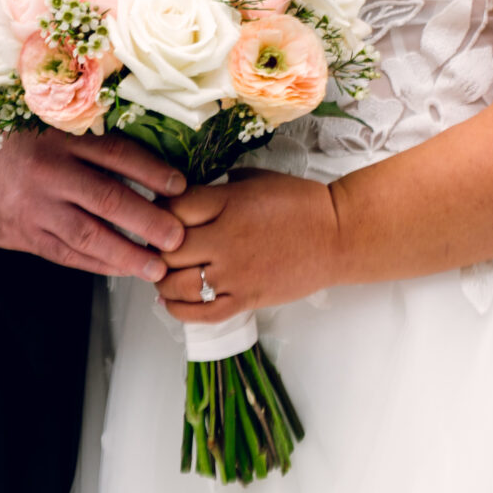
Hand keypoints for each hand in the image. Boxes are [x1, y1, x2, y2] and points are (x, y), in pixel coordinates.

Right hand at [0, 131, 187, 278]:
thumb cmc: (2, 141)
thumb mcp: (42, 124)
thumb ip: (82, 140)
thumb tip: (135, 159)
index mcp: (60, 139)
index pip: (116, 154)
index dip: (152, 171)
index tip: (180, 185)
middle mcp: (51, 174)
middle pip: (109, 199)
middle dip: (148, 221)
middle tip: (177, 236)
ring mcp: (36, 208)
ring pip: (89, 235)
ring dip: (127, 253)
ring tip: (155, 267)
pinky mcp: (24, 235)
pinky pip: (66, 254)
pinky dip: (95, 264)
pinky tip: (118, 269)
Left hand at [157, 170, 343, 322]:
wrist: (336, 235)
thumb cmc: (299, 202)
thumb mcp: (254, 179)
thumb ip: (219, 188)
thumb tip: (187, 193)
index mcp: (226, 203)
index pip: (170, 208)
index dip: (158, 211)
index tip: (159, 213)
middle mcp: (225, 240)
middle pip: (167, 249)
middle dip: (156, 248)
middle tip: (157, 246)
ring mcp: (234, 274)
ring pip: (176, 285)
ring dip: (162, 281)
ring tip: (163, 274)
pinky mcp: (245, 299)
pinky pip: (201, 313)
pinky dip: (179, 310)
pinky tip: (172, 301)